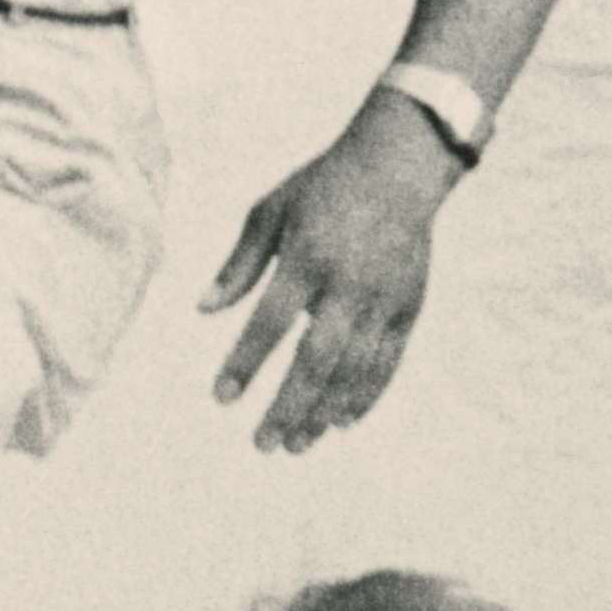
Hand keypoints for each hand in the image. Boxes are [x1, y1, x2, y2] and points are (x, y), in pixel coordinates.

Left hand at [200, 99, 465, 453]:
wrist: (399, 166)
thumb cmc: (324, 187)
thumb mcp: (271, 210)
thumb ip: (239, 264)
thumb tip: (202, 308)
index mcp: (307, 258)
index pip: (270, 323)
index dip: (244, 363)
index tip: (221, 397)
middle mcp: (348, 285)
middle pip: (315, 360)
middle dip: (288, 407)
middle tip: (263, 444)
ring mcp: (383, 300)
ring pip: (353, 370)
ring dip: (323, 411)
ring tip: (297, 444)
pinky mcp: (409, 308)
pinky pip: (387, 363)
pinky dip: (365, 395)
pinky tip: (341, 421)